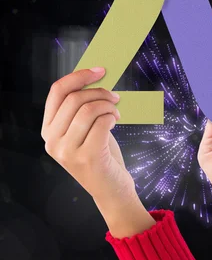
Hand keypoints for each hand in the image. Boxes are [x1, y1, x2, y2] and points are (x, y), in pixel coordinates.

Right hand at [41, 68, 154, 237]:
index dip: (79, 76)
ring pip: (89, 109)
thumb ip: (82, 108)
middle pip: (74, 98)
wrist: (111, 189)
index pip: (56, 92)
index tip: (100, 70)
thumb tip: (96, 75)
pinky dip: (112, 116)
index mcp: (48, 130)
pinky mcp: (88, 157)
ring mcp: (68, 150)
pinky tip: (115, 121)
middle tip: (115, 96)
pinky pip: (102, 122)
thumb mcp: (85, 129)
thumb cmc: (100, 155)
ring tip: (116, 112)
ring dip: (109, 105)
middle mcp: (53, 141)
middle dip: (100, 91)